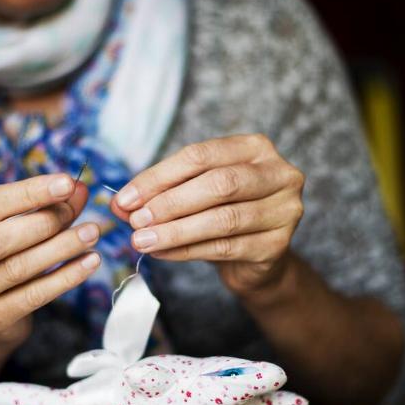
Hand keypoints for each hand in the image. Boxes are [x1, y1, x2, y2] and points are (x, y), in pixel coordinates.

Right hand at [0, 174, 100, 351]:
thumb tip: (78, 189)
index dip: (29, 193)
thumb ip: (44, 207)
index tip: (66, 183)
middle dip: (43, 223)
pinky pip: (32, 296)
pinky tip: (89, 262)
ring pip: (17, 269)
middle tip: (76, 214)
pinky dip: (65, 277)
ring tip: (91, 234)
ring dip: (60, 249)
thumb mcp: (13, 226)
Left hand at [111, 134, 304, 293]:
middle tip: (135, 221)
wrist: (255, 257)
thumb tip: (120, 203)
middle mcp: (278, 173)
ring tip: (142, 240)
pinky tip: (162, 253)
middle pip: (218, 184)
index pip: (201, 156)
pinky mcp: (278, 244)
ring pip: (223, 219)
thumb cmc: (220, 213)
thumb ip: (160, 193)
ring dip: (175, 231)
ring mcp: (284, 209)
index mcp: (255, 147)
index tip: (125, 198)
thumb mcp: (192, 194)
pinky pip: (225, 247)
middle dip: (169, 203)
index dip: (159, 177)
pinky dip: (187, 250)